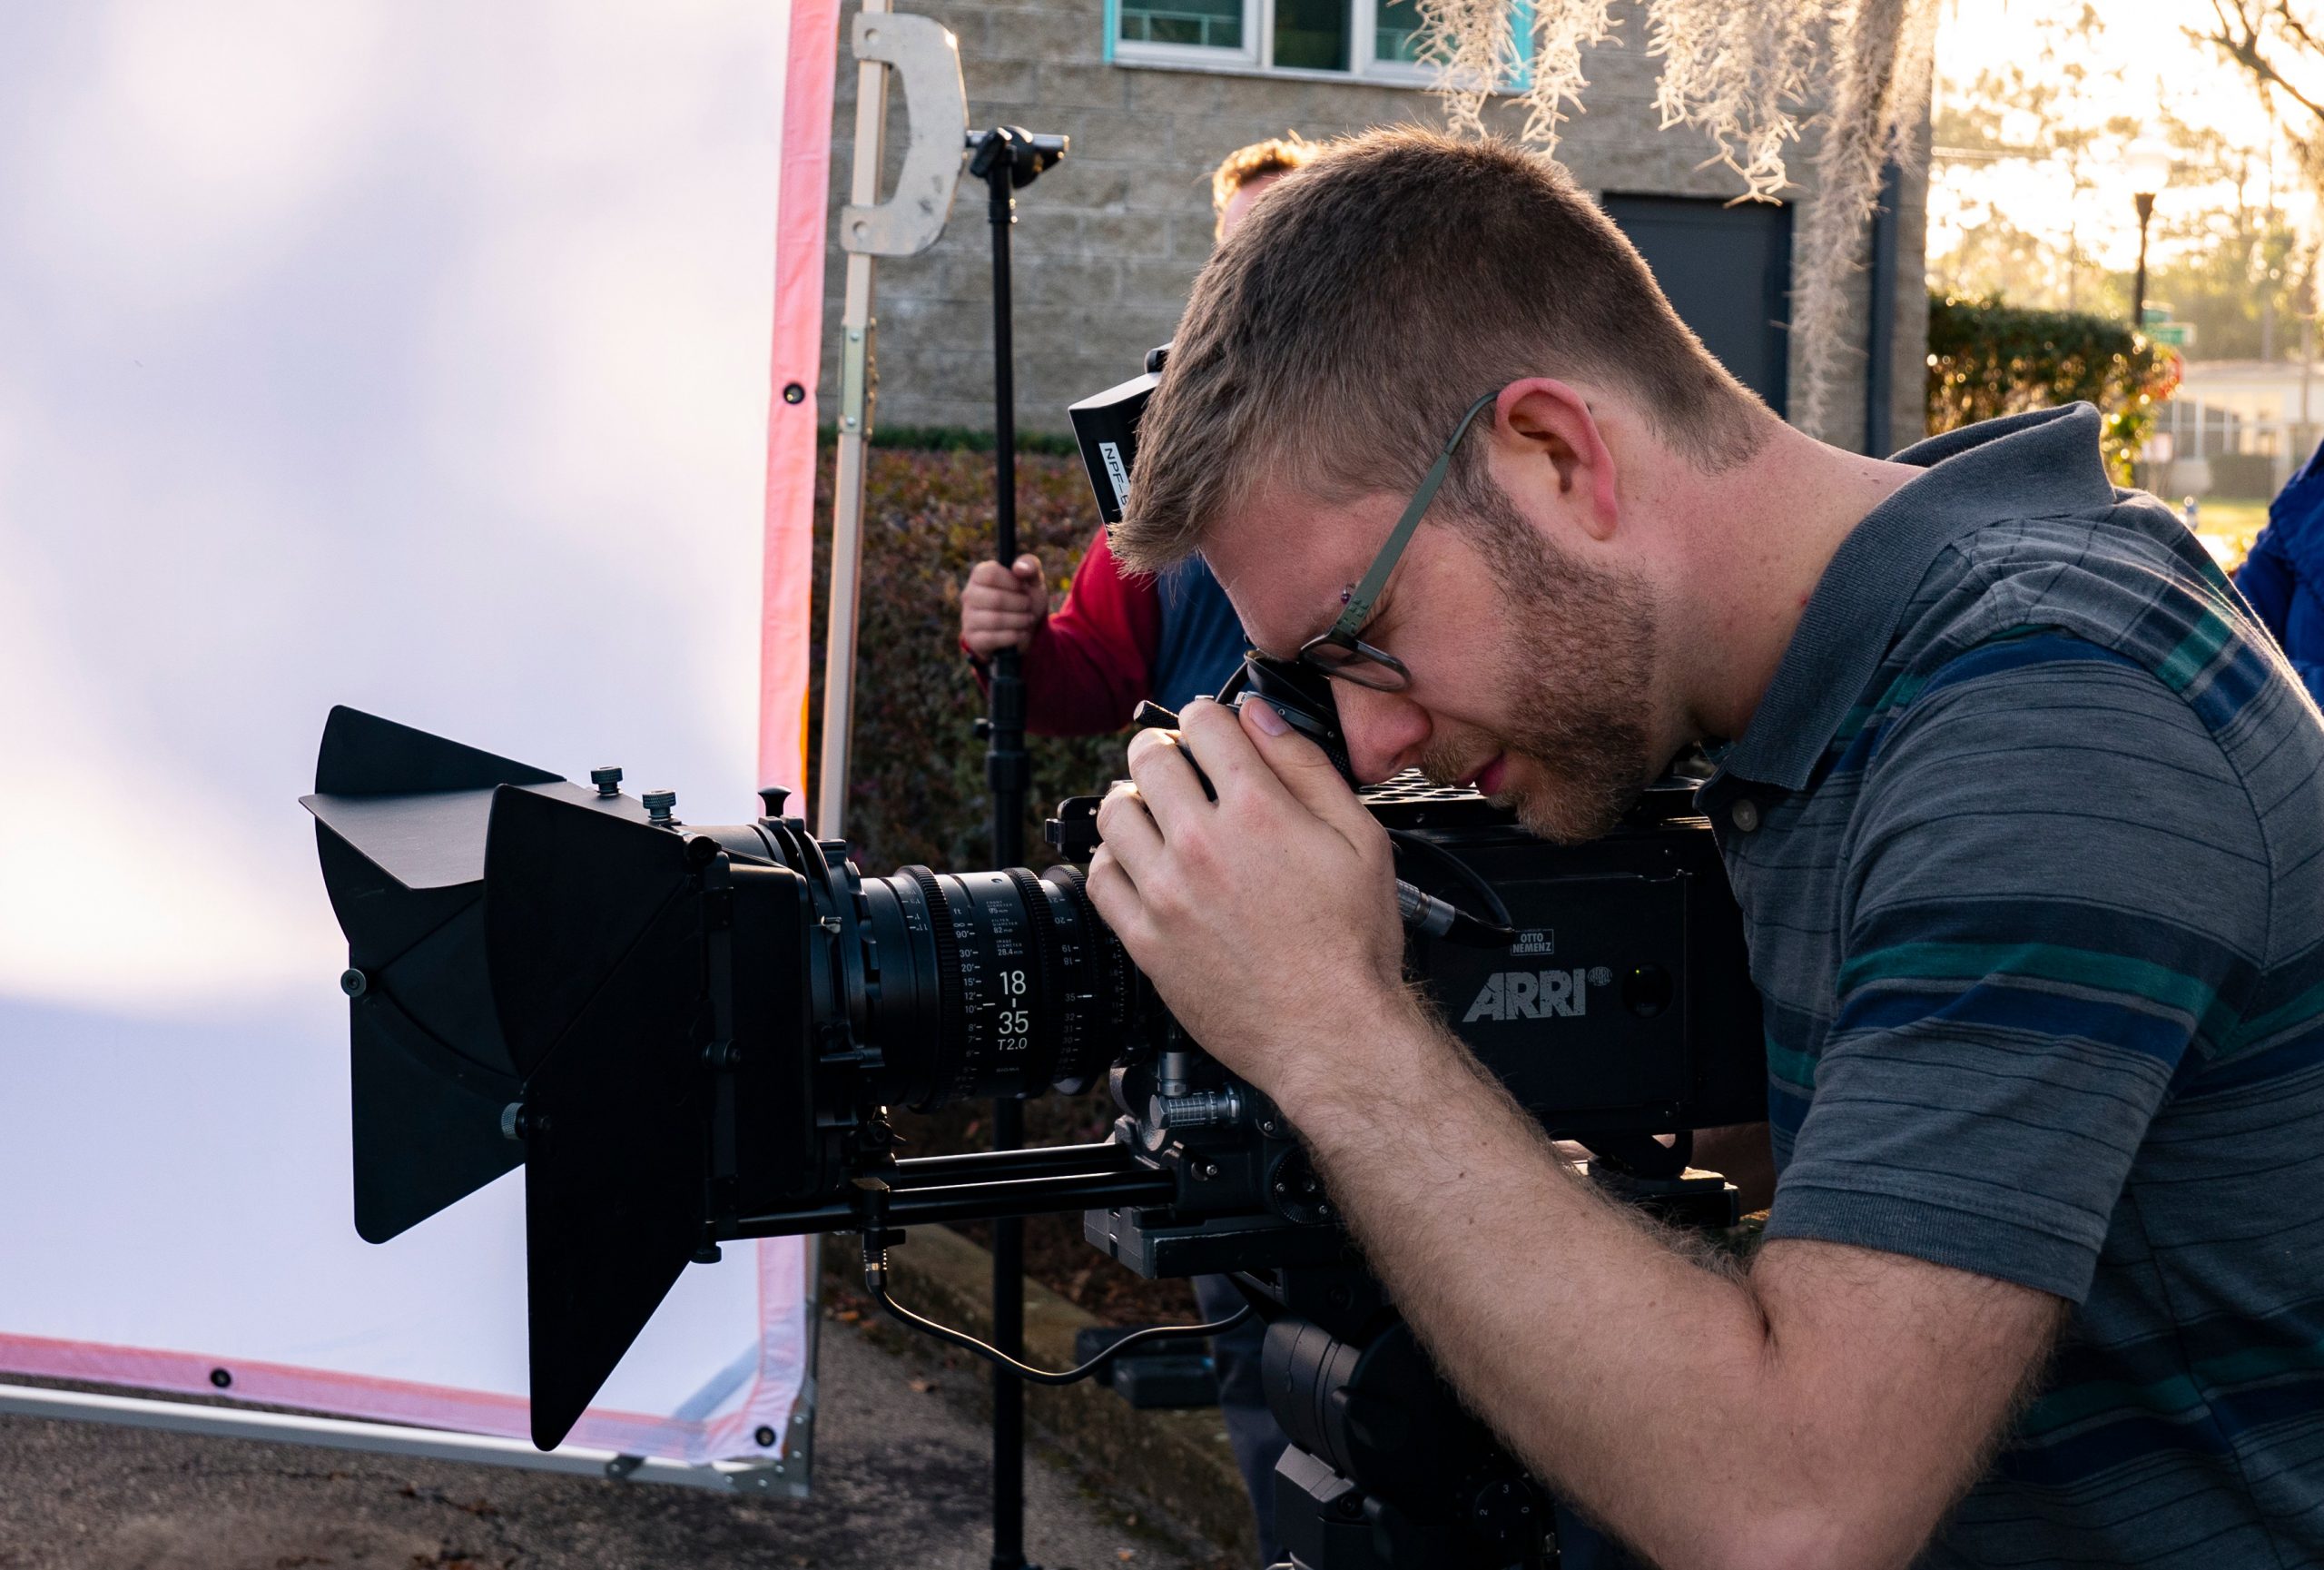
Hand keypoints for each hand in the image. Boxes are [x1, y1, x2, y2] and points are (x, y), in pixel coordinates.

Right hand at [961, 553, 1048, 656]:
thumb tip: (1019, 568)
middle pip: (996, 599)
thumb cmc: (1025, 599)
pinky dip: (1013, 636)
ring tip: (1027, 620)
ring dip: (1019, 621)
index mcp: (980, 575)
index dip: (1013, 582)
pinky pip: (993, 638)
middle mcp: (969, 595)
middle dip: (1021, 604)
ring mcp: (968, 617)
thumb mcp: (1033, 580)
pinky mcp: (972, 638)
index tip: (1023, 588)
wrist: (1024, 629)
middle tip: (1028, 606)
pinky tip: (1020, 633)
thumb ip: (1030, 566)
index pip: (991, 574)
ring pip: (995, 620)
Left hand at [1084, 697, 1413, 1114]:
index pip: (1203, 723)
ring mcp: (1165, 894)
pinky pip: (1100, 878)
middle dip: (1164, 747)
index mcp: (1256, 810)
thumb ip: (1306, 767)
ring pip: (1113, 813)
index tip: (1214, 730)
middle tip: (1181, 765)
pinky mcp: (1145, 939)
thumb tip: (1262, 718)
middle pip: (1148, 757)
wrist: (1331, 1034)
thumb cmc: (1353, 946)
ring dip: (1134, 800)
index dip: (1210, 717)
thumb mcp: (1360, 839)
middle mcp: (1200, 845)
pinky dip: (1113, 859)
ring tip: (1159, 813)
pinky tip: (1141, 864)